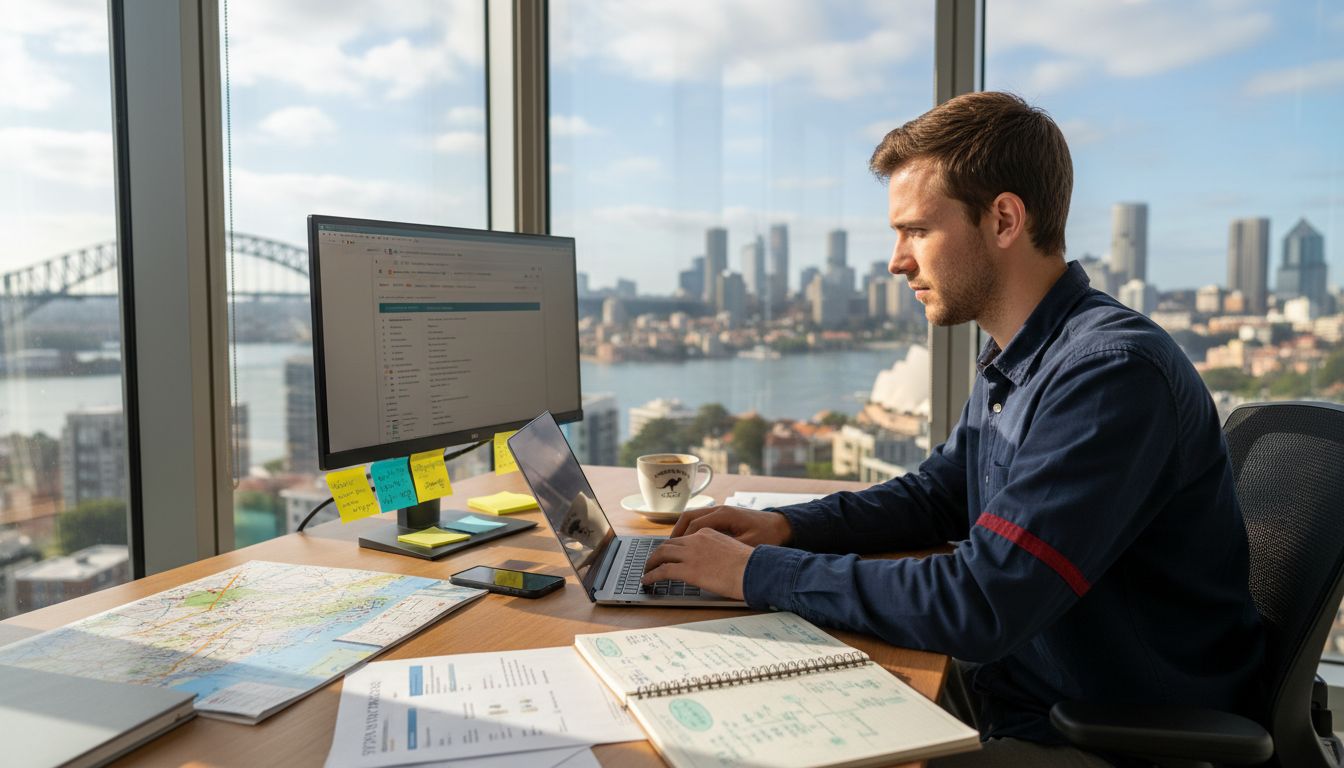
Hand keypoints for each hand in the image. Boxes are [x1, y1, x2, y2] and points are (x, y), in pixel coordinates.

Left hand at [642, 528, 750, 599]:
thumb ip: (718, 551)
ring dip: (651, 563)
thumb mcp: (731, 550)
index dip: (673, 547)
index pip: (684, 538)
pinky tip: (647, 581)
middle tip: (652, 562)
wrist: (754, 570)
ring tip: (647, 571)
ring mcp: (690, 554)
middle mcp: (696, 540)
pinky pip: (662, 571)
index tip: (669, 554)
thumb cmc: (750, 565)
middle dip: (658, 553)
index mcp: (708, 533)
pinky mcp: (687, 570)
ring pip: (661, 554)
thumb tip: (713, 562)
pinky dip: (651, 575)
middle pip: (668, 544)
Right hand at [670, 504, 792, 545]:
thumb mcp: (749, 545)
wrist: (781, 525)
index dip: (681, 539)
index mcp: (724, 514)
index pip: (694, 524)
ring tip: (673, 547)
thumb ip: (729, 548)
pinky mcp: (723, 516)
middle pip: (688, 516)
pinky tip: (689, 543)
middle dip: (676, 532)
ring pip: (692, 517)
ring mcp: (720, 511)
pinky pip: (700, 520)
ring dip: (681, 530)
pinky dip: (690, 529)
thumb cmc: (768, 535)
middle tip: (666, 549)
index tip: (673, 552)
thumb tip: (711, 558)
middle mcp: (719, 509)